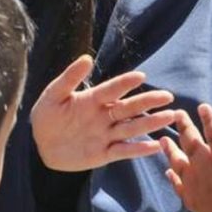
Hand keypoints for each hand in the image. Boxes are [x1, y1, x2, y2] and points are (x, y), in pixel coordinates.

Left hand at [30, 55, 175, 171]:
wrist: (41, 145)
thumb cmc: (46, 116)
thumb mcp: (54, 95)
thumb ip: (69, 78)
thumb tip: (87, 58)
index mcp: (92, 100)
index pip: (112, 90)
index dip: (125, 83)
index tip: (141, 76)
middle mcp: (104, 116)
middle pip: (129, 108)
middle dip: (148, 102)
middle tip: (168, 96)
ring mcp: (106, 135)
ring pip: (132, 128)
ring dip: (150, 122)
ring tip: (170, 116)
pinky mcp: (104, 154)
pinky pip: (124, 151)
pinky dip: (139, 149)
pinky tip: (155, 146)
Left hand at [163, 106, 211, 211]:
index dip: (209, 119)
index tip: (202, 107)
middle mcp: (208, 171)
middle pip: (193, 144)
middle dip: (185, 127)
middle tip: (177, 113)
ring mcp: (198, 187)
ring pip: (180, 163)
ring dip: (171, 150)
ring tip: (163, 138)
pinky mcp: (194, 204)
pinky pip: (179, 187)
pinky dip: (173, 178)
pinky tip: (168, 171)